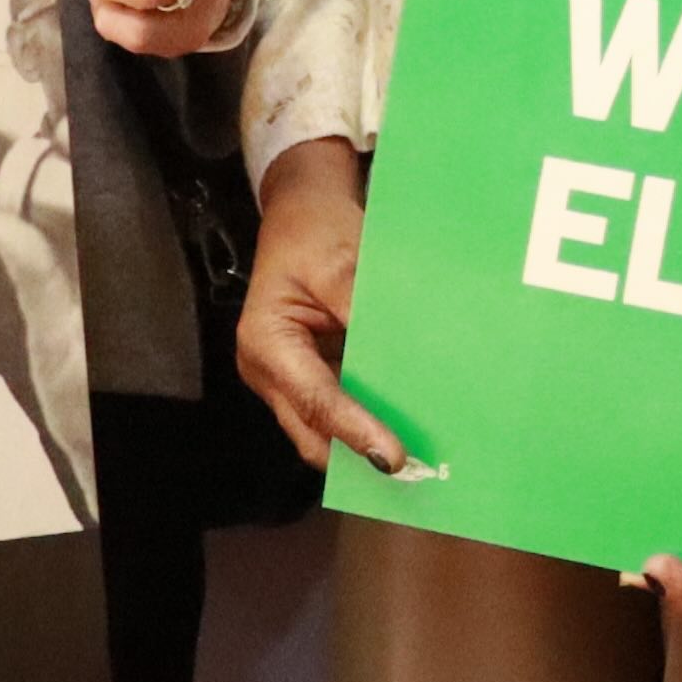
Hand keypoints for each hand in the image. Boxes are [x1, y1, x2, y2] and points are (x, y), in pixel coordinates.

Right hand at [231, 136, 405, 472]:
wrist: (303, 207)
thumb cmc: (315, 228)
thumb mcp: (340, 261)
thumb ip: (364, 310)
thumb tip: (402, 356)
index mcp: (265, 341)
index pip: (315, 400)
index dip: (354, 431)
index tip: (393, 458)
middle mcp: (269, 370)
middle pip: (313, 430)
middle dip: (357, 455)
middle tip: (414, 473)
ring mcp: (287, 377)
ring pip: (323, 428)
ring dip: (363, 444)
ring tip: (416, 461)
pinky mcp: (310, 374)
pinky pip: (337, 408)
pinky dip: (366, 420)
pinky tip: (405, 426)